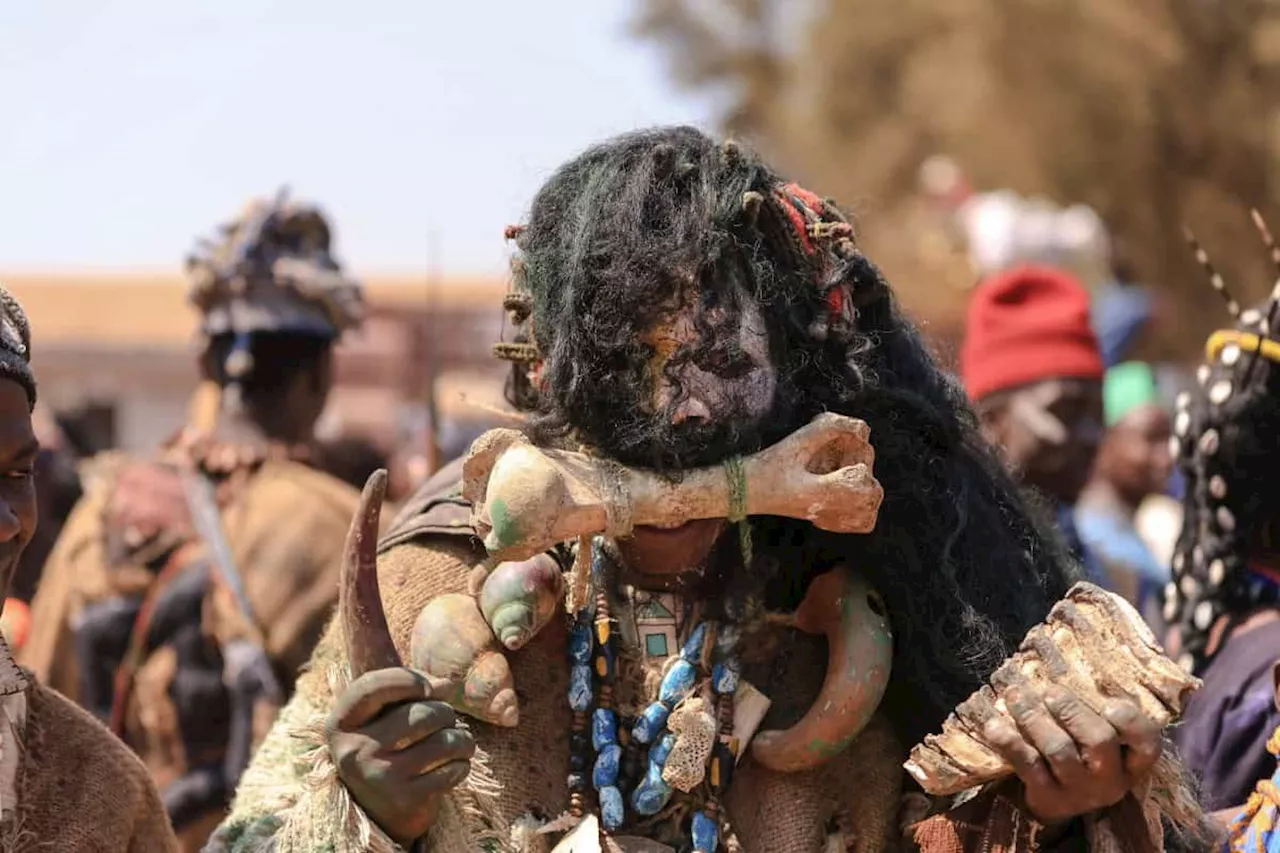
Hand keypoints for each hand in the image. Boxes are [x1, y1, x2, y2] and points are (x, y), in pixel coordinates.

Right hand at [327, 668, 475, 846]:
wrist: (378, 813)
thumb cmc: (384, 747)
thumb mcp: (379, 715)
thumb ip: (407, 690)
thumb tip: (447, 685)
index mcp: (342, 724)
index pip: (373, 686)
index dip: (408, 679)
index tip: (428, 687)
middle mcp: (355, 751)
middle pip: (422, 714)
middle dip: (445, 712)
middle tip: (446, 721)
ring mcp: (379, 777)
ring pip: (444, 741)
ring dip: (462, 739)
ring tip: (458, 742)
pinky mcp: (405, 799)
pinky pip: (452, 769)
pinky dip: (462, 764)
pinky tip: (455, 765)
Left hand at [982, 685, 1161, 824]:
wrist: (1057, 803)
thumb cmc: (1082, 755)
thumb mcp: (1100, 738)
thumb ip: (1096, 709)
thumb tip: (1071, 654)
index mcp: (1131, 762)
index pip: (1146, 743)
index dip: (1131, 723)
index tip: (1110, 703)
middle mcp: (1109, 778)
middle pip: (1098, 741)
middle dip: (1072, 711)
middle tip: (1049, 691)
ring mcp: (1078, 790)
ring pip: (1058, 750)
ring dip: (1034, 718)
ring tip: (1014, 695)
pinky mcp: (1046, 796)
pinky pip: (1027, 765)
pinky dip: (1009, 741)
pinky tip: (994, 724)